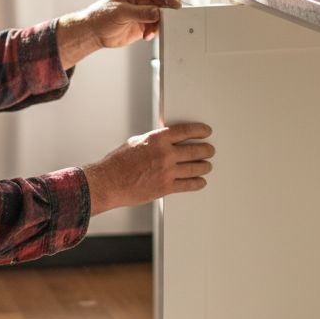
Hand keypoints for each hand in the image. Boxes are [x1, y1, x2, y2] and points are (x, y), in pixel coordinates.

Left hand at [57, 0, 182, 67]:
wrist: (95, 32)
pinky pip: (158, 26)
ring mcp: (147, 11)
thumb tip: (157, 12)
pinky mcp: (147, 24)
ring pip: (164, 14)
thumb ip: (140, 12)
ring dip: (161, 23)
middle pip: (164, 0)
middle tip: (171, 19)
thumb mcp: (121, 12)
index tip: (175, 4)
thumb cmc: (102, 15)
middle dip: (168, 10)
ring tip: (152, 30)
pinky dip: (156, 32)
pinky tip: (147, 35)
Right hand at [83, 123, 212, 214]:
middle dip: (206, 150)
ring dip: (204, 166)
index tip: (206, 132)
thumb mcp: (136, 143)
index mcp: (157, 139)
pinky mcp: (166, 187)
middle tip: (210, 150)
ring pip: (195, 168)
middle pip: (195, 150)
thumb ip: (153, 142)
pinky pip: (188, 185)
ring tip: (207, 166)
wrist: (109, 182)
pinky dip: (197, 183)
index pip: (186, 131)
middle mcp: (165, 154)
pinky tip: (201, 181)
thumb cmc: (118, 163)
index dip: (200, 131)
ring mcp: (167, 171)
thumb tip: (164, 141)